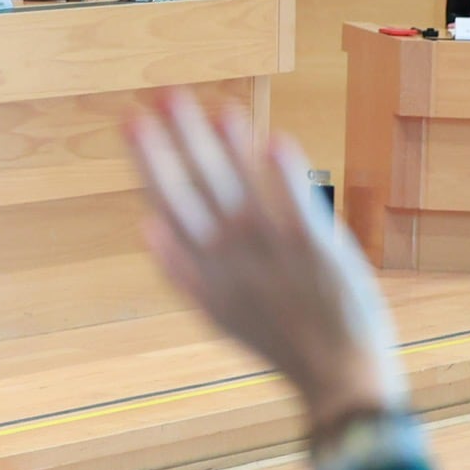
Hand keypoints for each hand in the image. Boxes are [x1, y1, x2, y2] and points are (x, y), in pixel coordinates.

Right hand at [130, 92, 406, 445]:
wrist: (336, 375)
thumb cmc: (277, 341)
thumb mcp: (215, 312)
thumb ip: (179, 269)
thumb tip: (145, 225)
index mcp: (203, 265)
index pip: (167, 200)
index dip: (150, 158)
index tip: (134, 119)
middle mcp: (230, 252)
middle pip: (197, 184)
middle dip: (178, 139)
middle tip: (163, 95)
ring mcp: (272, 250)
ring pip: (240, 186)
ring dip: (224, 146)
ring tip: (211, 105)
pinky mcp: (316, 250)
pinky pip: (296, 206)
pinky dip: (283, 177)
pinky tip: (272, 141)